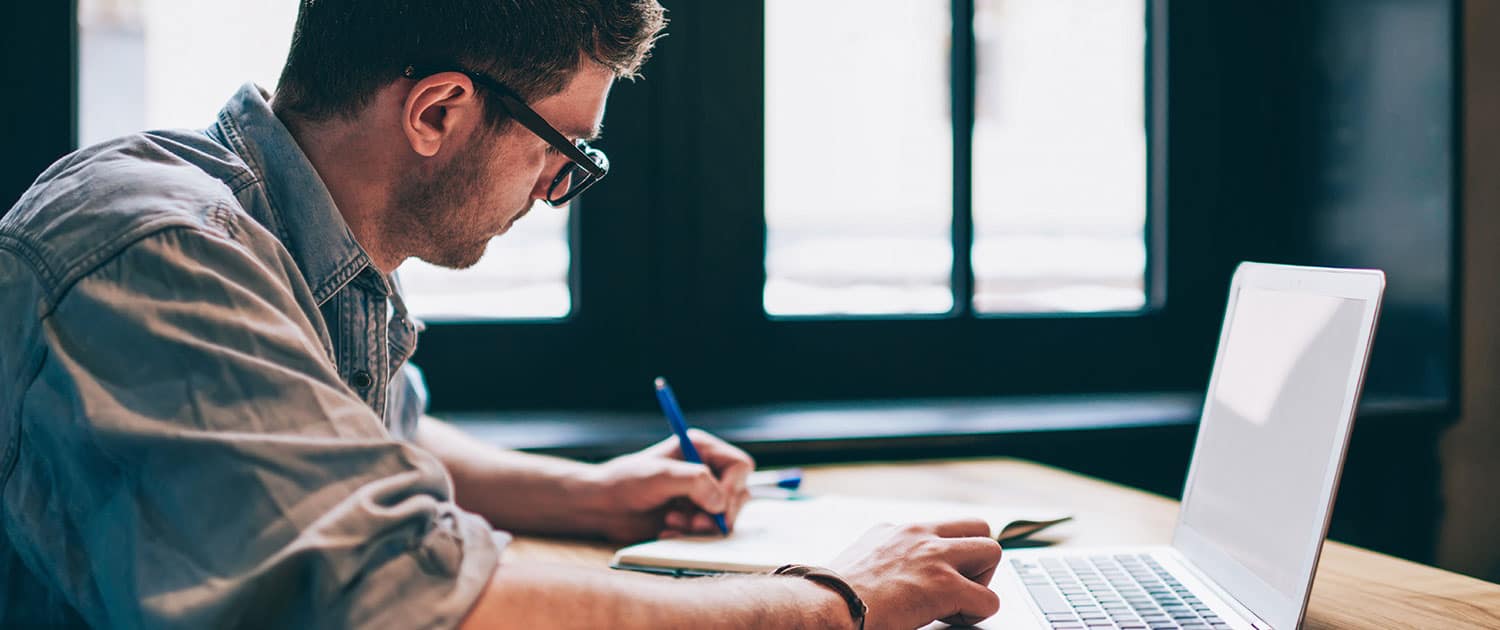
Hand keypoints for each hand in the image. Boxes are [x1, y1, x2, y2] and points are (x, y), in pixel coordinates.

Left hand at [582, 429, 753, 542]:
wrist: (602, 506)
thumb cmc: (626, 482)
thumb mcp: (660, 476)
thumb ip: (696, 482)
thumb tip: (721, 503)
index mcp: (701, 448)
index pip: (740, 466)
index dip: (733, 486)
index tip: (716, 504)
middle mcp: (706, 470)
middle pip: (739, 494)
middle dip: (718, 512)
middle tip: (694, 522)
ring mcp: (701, 495)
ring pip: (726, 516)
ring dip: (703, 526)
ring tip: (673, 523)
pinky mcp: (693, 517)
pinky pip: (709, 531)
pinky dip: (692, 536)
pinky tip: (668, 531)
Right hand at [829, 519, 1003, 629]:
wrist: (826, 604)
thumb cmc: (833, 593)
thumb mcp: (860, 559)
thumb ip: (884, 558)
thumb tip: (888, 578)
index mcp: (897, 529)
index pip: (943, 527)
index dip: (949, 554)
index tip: (939, 575)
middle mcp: (919, 534)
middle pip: (978, 526)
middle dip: (976, 558)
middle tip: (960, 585)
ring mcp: (934, 556)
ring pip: (992, 551)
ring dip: (983, 580)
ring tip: (961, 602)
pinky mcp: (944, 585)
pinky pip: (989, 599)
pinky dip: (977, 613)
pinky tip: (953, 619)